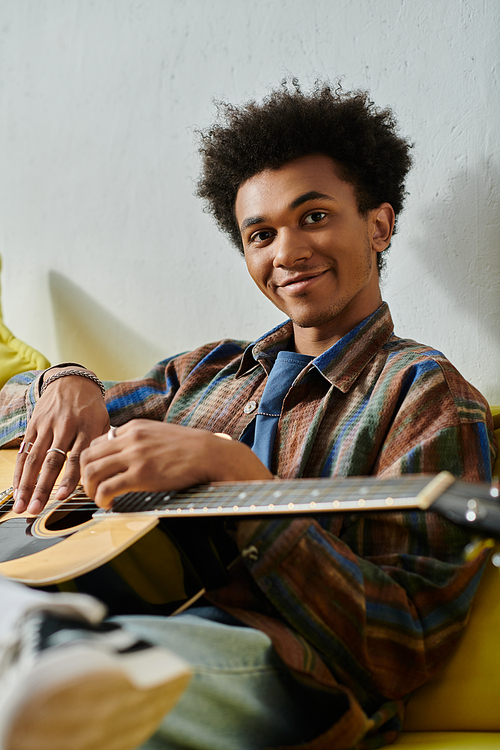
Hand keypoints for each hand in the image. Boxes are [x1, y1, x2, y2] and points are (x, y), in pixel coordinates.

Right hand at [13, 371, 109, 514]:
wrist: (72, 381)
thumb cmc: (92, 409)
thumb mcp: (104, 423)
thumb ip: (102, 449)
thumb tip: (106, 477)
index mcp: (87, 427)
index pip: (78, 456)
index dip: (70, 478)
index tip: (64, 497)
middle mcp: (66, 426)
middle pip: (52, 460)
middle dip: (43, 487)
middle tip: (37, 509)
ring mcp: (47, 426)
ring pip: (34, 458)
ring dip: (26, 485)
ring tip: (22, 505)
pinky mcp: (34, 424)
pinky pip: (25, 451)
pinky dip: (19, 472)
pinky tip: (17, 489)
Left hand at [80, 419, 272, 507]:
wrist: (210, 454)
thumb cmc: (190, 449)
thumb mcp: (159, 434)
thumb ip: (140, 441)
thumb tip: (126, 455)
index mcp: (134, 428)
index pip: (97, 442)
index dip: (92, 461)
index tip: (97, 476)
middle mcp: (130, 438)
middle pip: (87, 456)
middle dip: (84, 476)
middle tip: (92, 490)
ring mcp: (135, 456)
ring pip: (91, 472)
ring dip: (89, 490)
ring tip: (98, 499)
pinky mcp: (141, 475)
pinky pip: (107, 488)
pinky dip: (101, 499)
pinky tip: (109, 505)